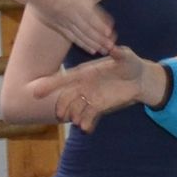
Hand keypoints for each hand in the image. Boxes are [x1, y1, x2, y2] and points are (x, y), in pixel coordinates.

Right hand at [31, 49, 161, 130]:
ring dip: (74, 116)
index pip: (65, 78)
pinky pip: (89, 116)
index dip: (51, 84)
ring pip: (76, 108)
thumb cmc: (130, 63)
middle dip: (62, 105)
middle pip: (67, 97)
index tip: (36, 91)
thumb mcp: (125, 56)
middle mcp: (84, 85)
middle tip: (61, 115)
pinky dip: (86, 123)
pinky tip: (87, 128)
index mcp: (86, 72)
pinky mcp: (99, 107)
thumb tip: (113, 48)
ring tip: (78, 122)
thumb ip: (118, 54)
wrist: (140, 79)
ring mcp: (91, 97)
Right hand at [34, 0, 117, 56]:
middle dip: (99, 39)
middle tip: (111, 47)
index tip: (109, 32)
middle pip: (87, 29)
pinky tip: (91, 49)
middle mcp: (72, 15)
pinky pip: (73, 37)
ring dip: (93, 44)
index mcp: (77, 3)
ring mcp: (65, 22)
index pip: (90, 17)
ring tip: (103, 51)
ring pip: (81, 36)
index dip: (100, 25)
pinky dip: (82, 44)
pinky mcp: (60, 26)